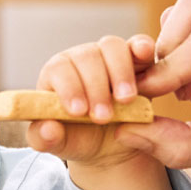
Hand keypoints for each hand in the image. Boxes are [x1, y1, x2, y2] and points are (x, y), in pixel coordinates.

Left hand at [25, 34, 154, 166]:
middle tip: (102, 117)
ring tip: (125, 100)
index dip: (69, 87)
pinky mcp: (136, 60)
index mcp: (56, 75)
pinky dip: (142, 47)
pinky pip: (139, 45)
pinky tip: (145, 55)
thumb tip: (47, 128)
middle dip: (96, 87)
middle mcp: (81, 59)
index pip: (58, 69)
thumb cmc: (79, 138)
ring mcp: (108, 56)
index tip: (78, 111)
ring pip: (112, 47)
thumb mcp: (61, 144)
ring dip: (120, 72)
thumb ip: (45, 139)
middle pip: (86, 57)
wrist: (110, 144)